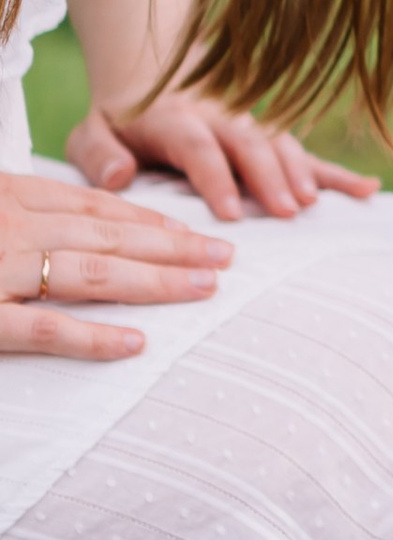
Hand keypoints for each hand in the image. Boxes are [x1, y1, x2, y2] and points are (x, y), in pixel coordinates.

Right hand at [0, 165, 232, 360]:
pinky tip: (136, 342)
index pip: (88, 206)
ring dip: (154, 281)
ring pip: (90, 273)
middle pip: (105, 236)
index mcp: (8, 197)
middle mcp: (9, 227)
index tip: (187, 230)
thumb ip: (21, 220)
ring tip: (204, 287)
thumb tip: (63, 233)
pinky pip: (46, 328)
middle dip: (171, 247)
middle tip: (223, 256)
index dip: (144, 219)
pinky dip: (94, 336)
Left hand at [69, 87, 379, 224]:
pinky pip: (306, 152)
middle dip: (269, 177)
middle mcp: (219, 117)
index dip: (215, 177)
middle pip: (249, 145)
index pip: (198, 146)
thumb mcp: (91, 132)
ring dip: (299, 173)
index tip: (228, 213)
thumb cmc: (119, 120)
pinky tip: (369, 190)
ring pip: (281, 144)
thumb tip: (120, 176)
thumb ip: (98, 154)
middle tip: (285, 211)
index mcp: (173, 118)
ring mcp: (249, 125)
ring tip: (310, 204)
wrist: (152, 72)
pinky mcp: (270, 136)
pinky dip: (338, 172)